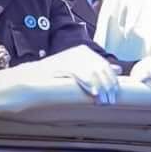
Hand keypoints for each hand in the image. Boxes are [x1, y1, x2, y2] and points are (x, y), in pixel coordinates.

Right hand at [0, 45, 121, 104]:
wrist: (33, 77)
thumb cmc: (56, 76)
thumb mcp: (79, 70)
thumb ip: (97, 68)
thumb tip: (118, 68)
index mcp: (84, 51)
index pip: (104, 64)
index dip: (111, 79)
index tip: (116, 92)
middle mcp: (79, 51)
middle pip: (100, 68)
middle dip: (107, 85)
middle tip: (111, 100)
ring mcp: (71, 56)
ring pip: (92, 71)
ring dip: (100, 87)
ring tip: (103, 100)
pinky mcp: (64, 63)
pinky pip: (79, 73)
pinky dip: (87, 83)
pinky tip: (92, 93)